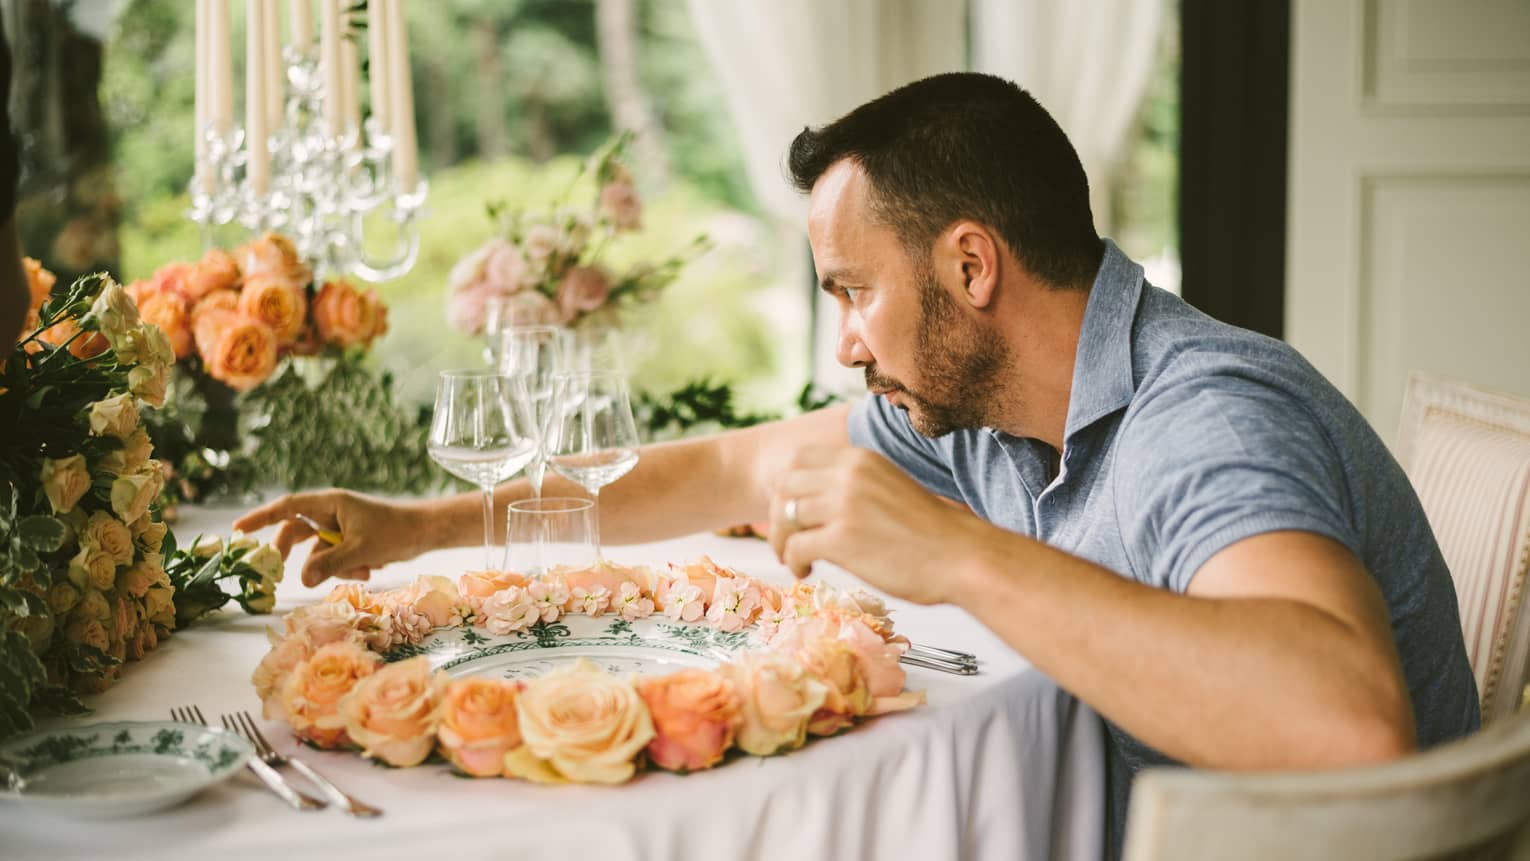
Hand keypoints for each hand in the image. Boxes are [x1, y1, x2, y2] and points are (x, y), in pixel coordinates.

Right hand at [233, 489, 433, 586]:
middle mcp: (331, 511)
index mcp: (330, 503)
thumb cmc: (394, 533)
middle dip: (294, 552)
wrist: (426, 533)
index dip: (261, 517)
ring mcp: (341, 526)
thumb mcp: (358, 551)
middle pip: (297, 531)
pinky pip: (335, 557)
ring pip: (318, 551)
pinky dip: (348, 567)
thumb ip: (327, 564)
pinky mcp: (351, 540)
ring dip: (334, 566)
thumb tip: (300, 579)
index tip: (238, 529)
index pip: (287, 507)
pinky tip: (370, 569)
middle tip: (278, 569)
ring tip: (363, 569)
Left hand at [767, 446, 985, 604]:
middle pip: (785, 485)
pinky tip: (806, 571)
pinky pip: (795, 546)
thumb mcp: (889, 486)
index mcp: (860, 459)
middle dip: (777, 514)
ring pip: (784, 516)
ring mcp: (844, 505)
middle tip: (786, 539)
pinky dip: (793, 561)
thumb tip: (815, 499)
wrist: (961, 556)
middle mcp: (848, 475)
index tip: (792, 510)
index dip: (787, 486)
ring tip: (797, 559)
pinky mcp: (842, 539)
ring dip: (782, 541)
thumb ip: (855, 485)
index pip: (799, 459)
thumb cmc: (931, 531)